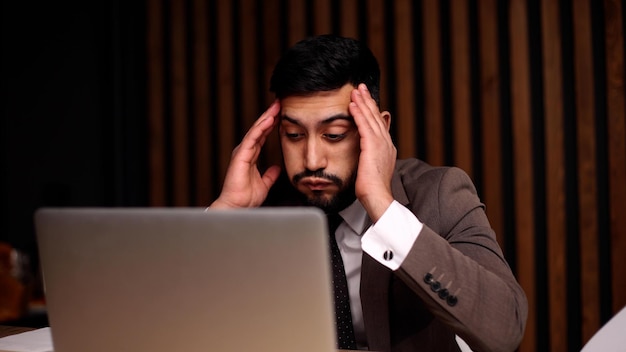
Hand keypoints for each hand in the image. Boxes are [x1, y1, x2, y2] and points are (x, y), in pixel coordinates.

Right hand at [210, 101, 281, 208]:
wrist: (236, 207)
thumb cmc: (245, 197)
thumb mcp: (263, 184)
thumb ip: (269, 175)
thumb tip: (276, 168)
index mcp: (251, 155)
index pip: (263, 135)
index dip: (272, 124)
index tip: (282, 114)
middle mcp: (246, 151)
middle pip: (260, 129)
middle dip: (270, 115)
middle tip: (280, 103)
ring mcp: (242, 151)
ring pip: (256, 130)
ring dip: (267, 117)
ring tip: (276, 106)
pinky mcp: (240, 155)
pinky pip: (252, 138)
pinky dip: (261, 127)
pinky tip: (269, 119)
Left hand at [349, 84, 396, 221]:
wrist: (377, 197)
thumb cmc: (371, 189)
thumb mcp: (371, 168)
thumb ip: (369, 156)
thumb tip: (364, 151)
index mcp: (387, 148)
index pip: (378, 124)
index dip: (371, 110)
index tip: (365, 99)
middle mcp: (386, 143)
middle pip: (376, 117)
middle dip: (368, 100)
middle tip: (361, 87)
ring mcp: (381, 144)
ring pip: (371, 118)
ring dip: (363, 103)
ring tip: (355, 90)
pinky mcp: (372, 147)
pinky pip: (364, 126)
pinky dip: (359, 114)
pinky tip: (352, 105)